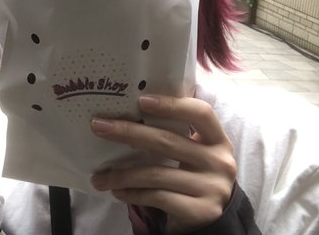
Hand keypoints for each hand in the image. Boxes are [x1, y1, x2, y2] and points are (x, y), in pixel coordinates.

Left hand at [90, 95, 235, 233]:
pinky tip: (117, 192)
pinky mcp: (200, 211)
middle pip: (167, 141)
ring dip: (121, 174)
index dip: (172, 104)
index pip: (200, 112)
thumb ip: (176, 134)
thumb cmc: (195, 176)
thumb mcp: (196, 152)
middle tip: (99, 127)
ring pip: (156, 174)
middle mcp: (219, 162)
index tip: (141, 100)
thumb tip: (127, 116)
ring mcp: (212, 188)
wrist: (213, 218)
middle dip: (128, 132)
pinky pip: (156, 198)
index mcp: (218, 140)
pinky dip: (132, 194)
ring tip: (99, 176)